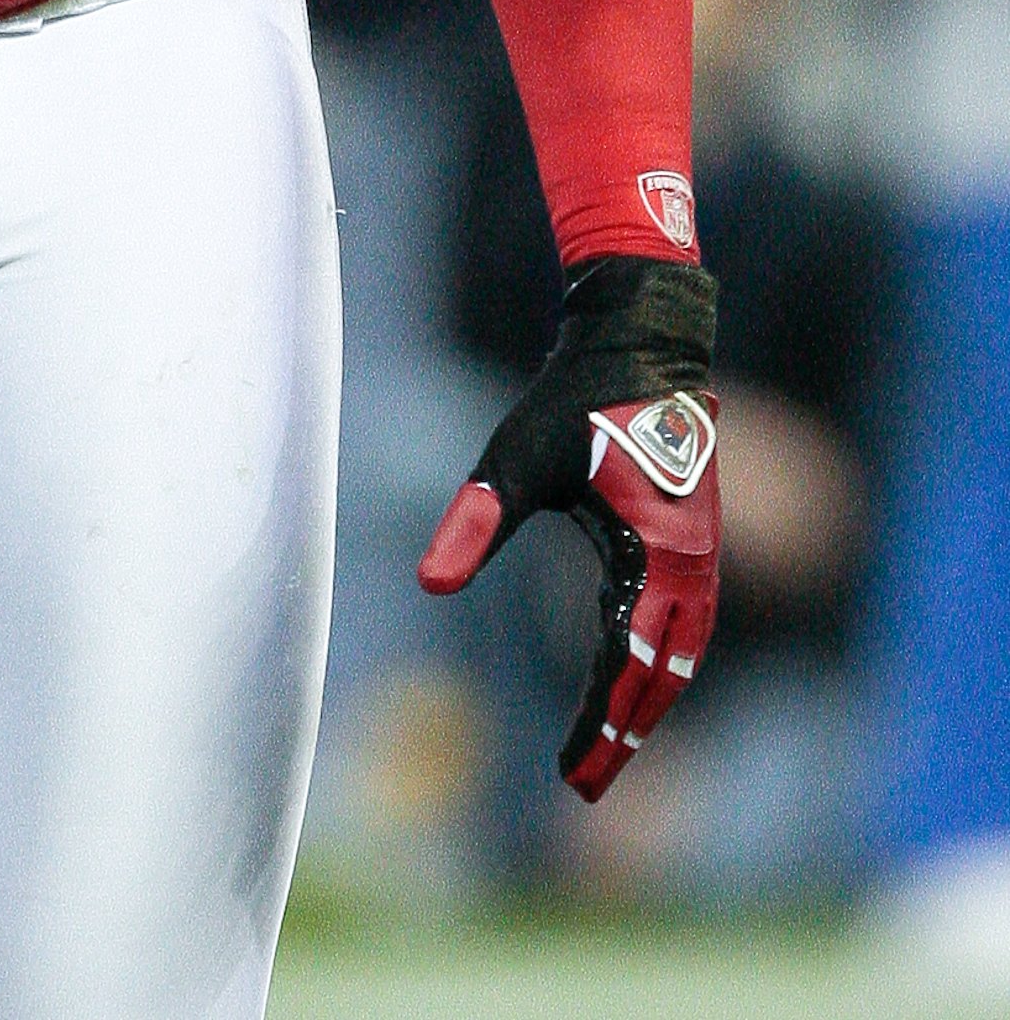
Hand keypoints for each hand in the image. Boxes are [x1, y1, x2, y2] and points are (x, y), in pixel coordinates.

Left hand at [420, 255, 718, 800]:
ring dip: (647, 702)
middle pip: (664, 675)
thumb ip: (477, 521)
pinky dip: (658, 661)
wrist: (637, 341)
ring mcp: (699, 555)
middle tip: (584, 786)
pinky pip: (682, 622)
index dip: (598, 724)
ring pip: (681, 654)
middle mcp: (691, 566)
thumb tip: (428, 583)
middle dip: (626, 733)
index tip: (569, 776)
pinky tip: (625, 675)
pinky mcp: (693, 540)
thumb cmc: (573, 399)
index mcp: (655, 556)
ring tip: (608, 746)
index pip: (626, 665)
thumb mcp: (515, 459)